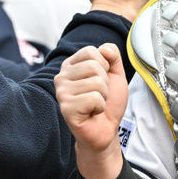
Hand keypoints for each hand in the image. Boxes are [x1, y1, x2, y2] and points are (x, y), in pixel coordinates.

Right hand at [55, 44, 127, 178]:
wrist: (106, 129)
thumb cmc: (108, 103)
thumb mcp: (116, 74)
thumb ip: (113, 56)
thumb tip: (105, 49)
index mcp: (71, 66)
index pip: (91, 51)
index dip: (105, 66)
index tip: (101, 81)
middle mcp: (62, 77)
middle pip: (94, 66)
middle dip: (105, 83)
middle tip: (99, 96)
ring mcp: (62, 93)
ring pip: (96, 82)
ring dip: (103, 96)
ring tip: (95, 105)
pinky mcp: (66, 108)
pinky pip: (94, 98)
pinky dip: (100, 107)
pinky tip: (92, 113)